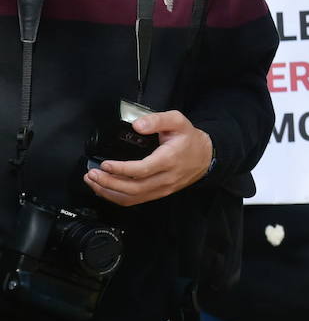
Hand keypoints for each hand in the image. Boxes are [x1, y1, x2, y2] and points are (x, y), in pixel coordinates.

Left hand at [84, 110, 212, 206]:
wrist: (205, 157)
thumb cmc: (189, 139)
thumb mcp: (178, 121)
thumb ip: (158, 120)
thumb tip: (137, 125)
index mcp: (169, 159)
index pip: (142, 170)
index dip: (121, 169)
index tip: (105, 164)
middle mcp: (165, 178)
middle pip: (133, 188)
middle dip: (108, 183)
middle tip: (92, 174)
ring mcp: (161, 189)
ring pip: (131, 198)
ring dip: (108, 192)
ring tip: (93, 181)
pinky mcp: (157, 194)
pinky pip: (134, 201)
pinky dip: (115, 197)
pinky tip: (104, 189)